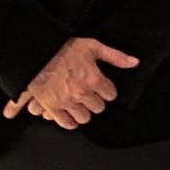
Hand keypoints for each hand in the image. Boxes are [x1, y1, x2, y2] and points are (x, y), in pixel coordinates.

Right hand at [6, 36, 137, 127]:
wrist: (35, 52)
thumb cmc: (62, 48)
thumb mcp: (92, 46)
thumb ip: (115, 56)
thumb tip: (134, 62)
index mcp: (94, 79)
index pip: (111, 94)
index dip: (107, 91)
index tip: (103, 88)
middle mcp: (82, 93)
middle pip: (98, 108)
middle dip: (95, 101)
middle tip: (90, 96)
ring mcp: (66, 101)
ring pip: (84, 117)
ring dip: (83, 112)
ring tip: (80, 105)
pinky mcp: (51, 106)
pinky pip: (66, 123)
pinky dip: (69, 121)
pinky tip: (71, 116)